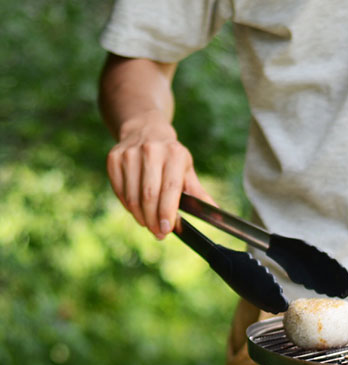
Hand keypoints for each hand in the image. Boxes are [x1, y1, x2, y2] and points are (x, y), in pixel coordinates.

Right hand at [106, 110, 213, 238]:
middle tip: (158, 233)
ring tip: (148, 223)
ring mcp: (129, 154)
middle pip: (149, 195)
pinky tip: (136, 209)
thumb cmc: (171, 158)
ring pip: (132, 196)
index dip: (167, 212)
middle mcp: (151, 151)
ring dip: (140, 216)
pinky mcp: (114, 158)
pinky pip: (119, 191)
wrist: (145, 131)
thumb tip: (216, 215)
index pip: (170, 189)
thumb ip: (199, 194)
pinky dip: (128, 206)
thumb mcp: (187, 171)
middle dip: (153, 219)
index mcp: (174, 154)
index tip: (166, 230)